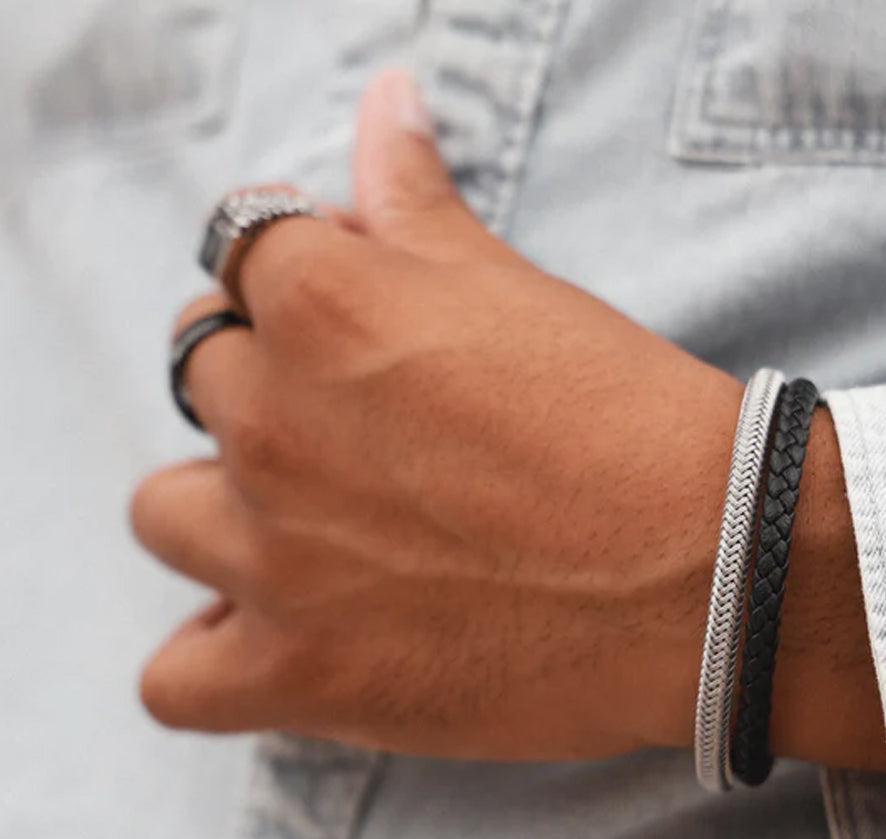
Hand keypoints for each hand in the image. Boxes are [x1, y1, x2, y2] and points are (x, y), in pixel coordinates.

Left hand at [132, 71, 885, 768]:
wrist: (711, 574)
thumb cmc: (629, 424)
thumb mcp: (517, 289)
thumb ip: (416, 198)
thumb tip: (384, 100)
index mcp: (322, 306)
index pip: (239, 259)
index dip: (295, 290)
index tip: (350, 332)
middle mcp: (273, 424)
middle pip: (201, 381)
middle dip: (267, 394)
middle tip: (360, 437)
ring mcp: (275, 559)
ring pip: (165, 514)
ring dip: (223, 515)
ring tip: (313, 534)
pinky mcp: (302, 677)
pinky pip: (178, 682)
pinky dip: (215, 661)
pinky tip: (277, 638)